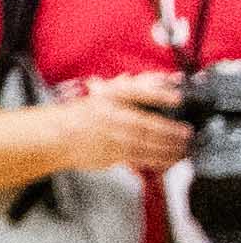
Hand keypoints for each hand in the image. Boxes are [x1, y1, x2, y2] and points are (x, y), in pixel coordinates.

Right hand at [57, 75, 193, 172]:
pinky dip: (154, 161)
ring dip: (166, 149)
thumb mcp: (102, 95)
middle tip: (186, 133)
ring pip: (142, 145)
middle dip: (168, 130)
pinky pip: (136, 159)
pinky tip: (166, 161)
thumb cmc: (81, 116)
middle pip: (143, 124)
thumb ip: (128, 90)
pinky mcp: (108, 156)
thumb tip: (151, 82)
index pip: (135, 93)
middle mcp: (108, 118)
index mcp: (106, 100)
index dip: (158, 94)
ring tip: (181, 150)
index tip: (177, 98)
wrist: (55, 137)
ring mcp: (107, 139)